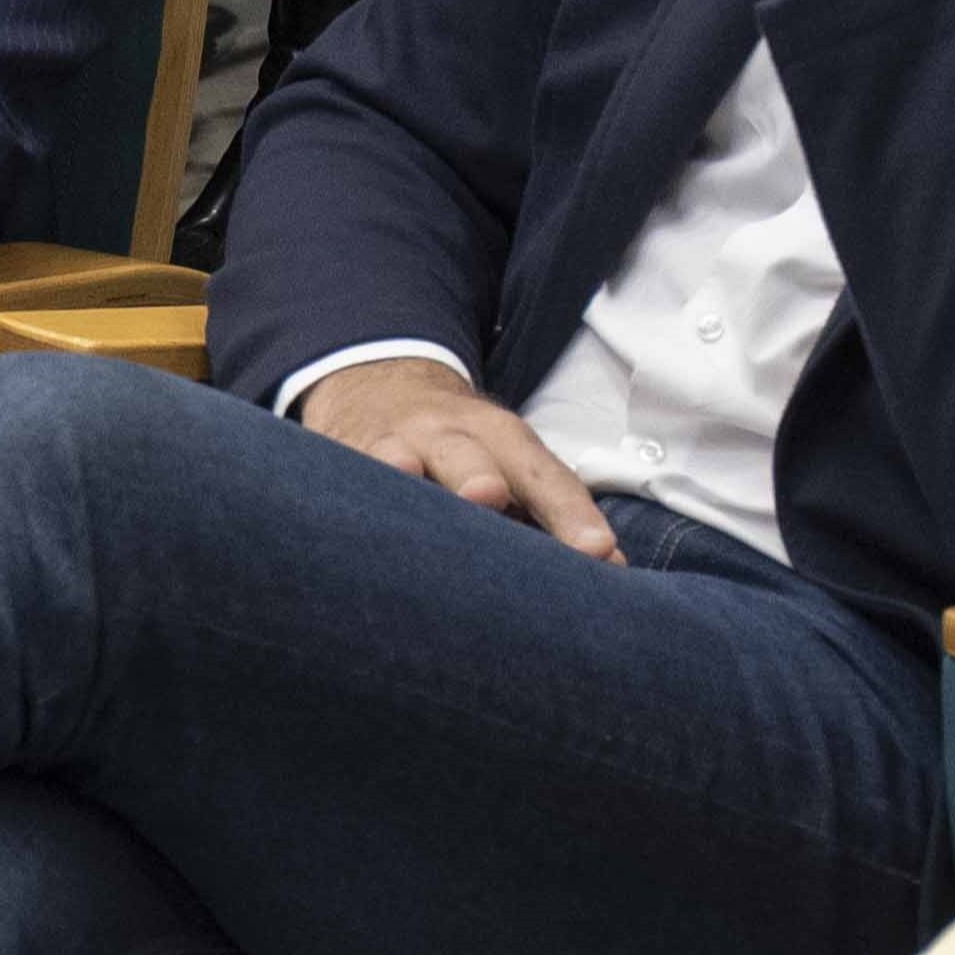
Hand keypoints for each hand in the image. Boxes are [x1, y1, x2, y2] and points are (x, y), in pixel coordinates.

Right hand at [295, 356, 619, 560]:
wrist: (376, 388)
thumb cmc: (458, 448)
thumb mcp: (507, 462)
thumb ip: (553, 511)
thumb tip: (612, 567)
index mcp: (500, 437)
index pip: (542, 473)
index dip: (568, 511)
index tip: (595, 552)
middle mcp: (446, 435)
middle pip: (468, 458)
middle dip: (478, 480)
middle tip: (490, 499)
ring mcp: (389, 448)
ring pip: (397, 467)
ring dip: (407, 486)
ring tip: (413, 524)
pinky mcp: (342, 463)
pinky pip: (348, 484)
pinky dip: (351, 506)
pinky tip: (351, 540)